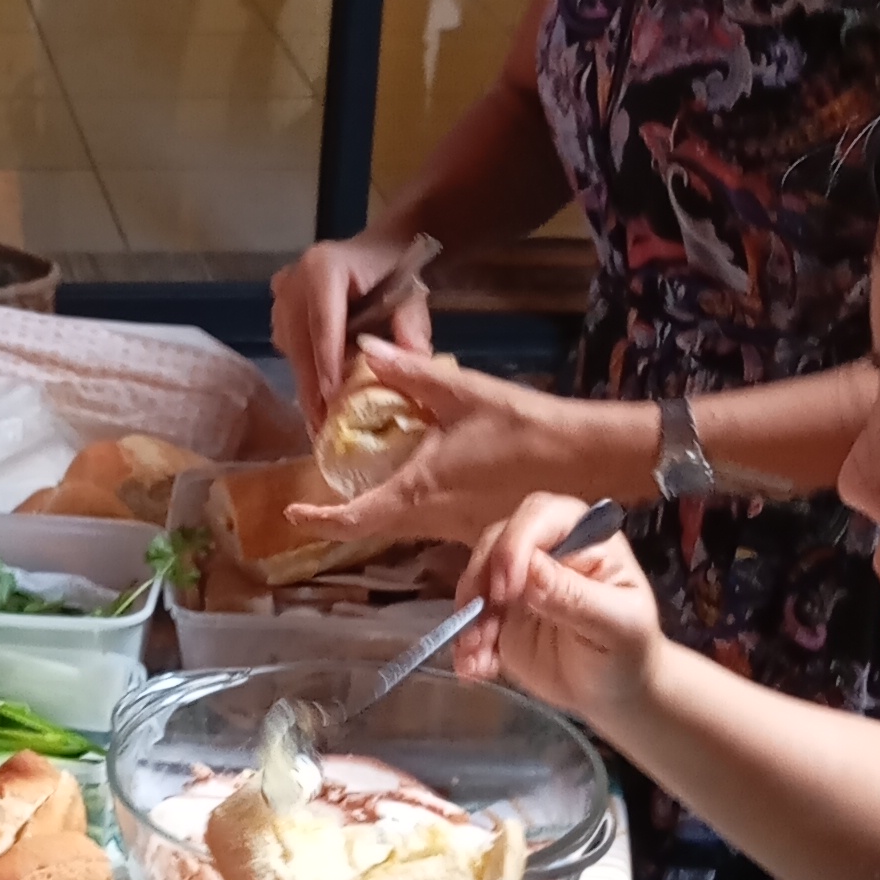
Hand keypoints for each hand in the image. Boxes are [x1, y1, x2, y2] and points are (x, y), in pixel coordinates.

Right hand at [271, 230, 435, 433]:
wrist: (380, 248)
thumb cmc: (397, 271)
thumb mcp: (410, 297)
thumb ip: (410, 330)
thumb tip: (410, 367)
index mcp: (324, 268)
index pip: (324, 322)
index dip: (326, 362)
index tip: (330, 398)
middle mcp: (295, 279)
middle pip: (301, 341)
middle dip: (312, 385)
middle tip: (322, 425)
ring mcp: (282, 293)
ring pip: (291, 348)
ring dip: (306, 382)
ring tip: (319, 419)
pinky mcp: (280, 307)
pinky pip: (288, 346)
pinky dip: (304, 370)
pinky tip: (316, 396)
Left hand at [295, 343, 643, 550]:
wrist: (585, 458)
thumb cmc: (524, 425)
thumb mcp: (462, 391)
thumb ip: (410, 372)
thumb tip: (365, 347)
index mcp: (419, 489)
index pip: (355, 519)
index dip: (320, 521)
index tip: (294, 514)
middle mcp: (433, 519)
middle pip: (373, 529)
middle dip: (343, 517)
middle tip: (321, 494)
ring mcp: (457, 531)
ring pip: (402, 529)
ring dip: (378, 512)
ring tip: (361, 483)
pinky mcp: (479, 531)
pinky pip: (432, 528)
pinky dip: (412, 511)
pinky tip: (416, 483)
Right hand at [447, 489, 667, 729]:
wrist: (617, 694)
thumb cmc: (631, 651)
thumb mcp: (619, 625)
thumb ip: (576, 597)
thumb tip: (531, 571)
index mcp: (583, 537)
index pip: (540, 517)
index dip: (515, 545)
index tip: (506, 588)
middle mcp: (545, 550)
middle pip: (496, 542)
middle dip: (481, 580)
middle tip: (482, 625)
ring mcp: (517, 582)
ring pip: (476, 579)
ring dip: (468, 618)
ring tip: (477, 657)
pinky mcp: (499, 614)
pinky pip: (470, 618)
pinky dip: (465, 643)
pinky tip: (475, 669)